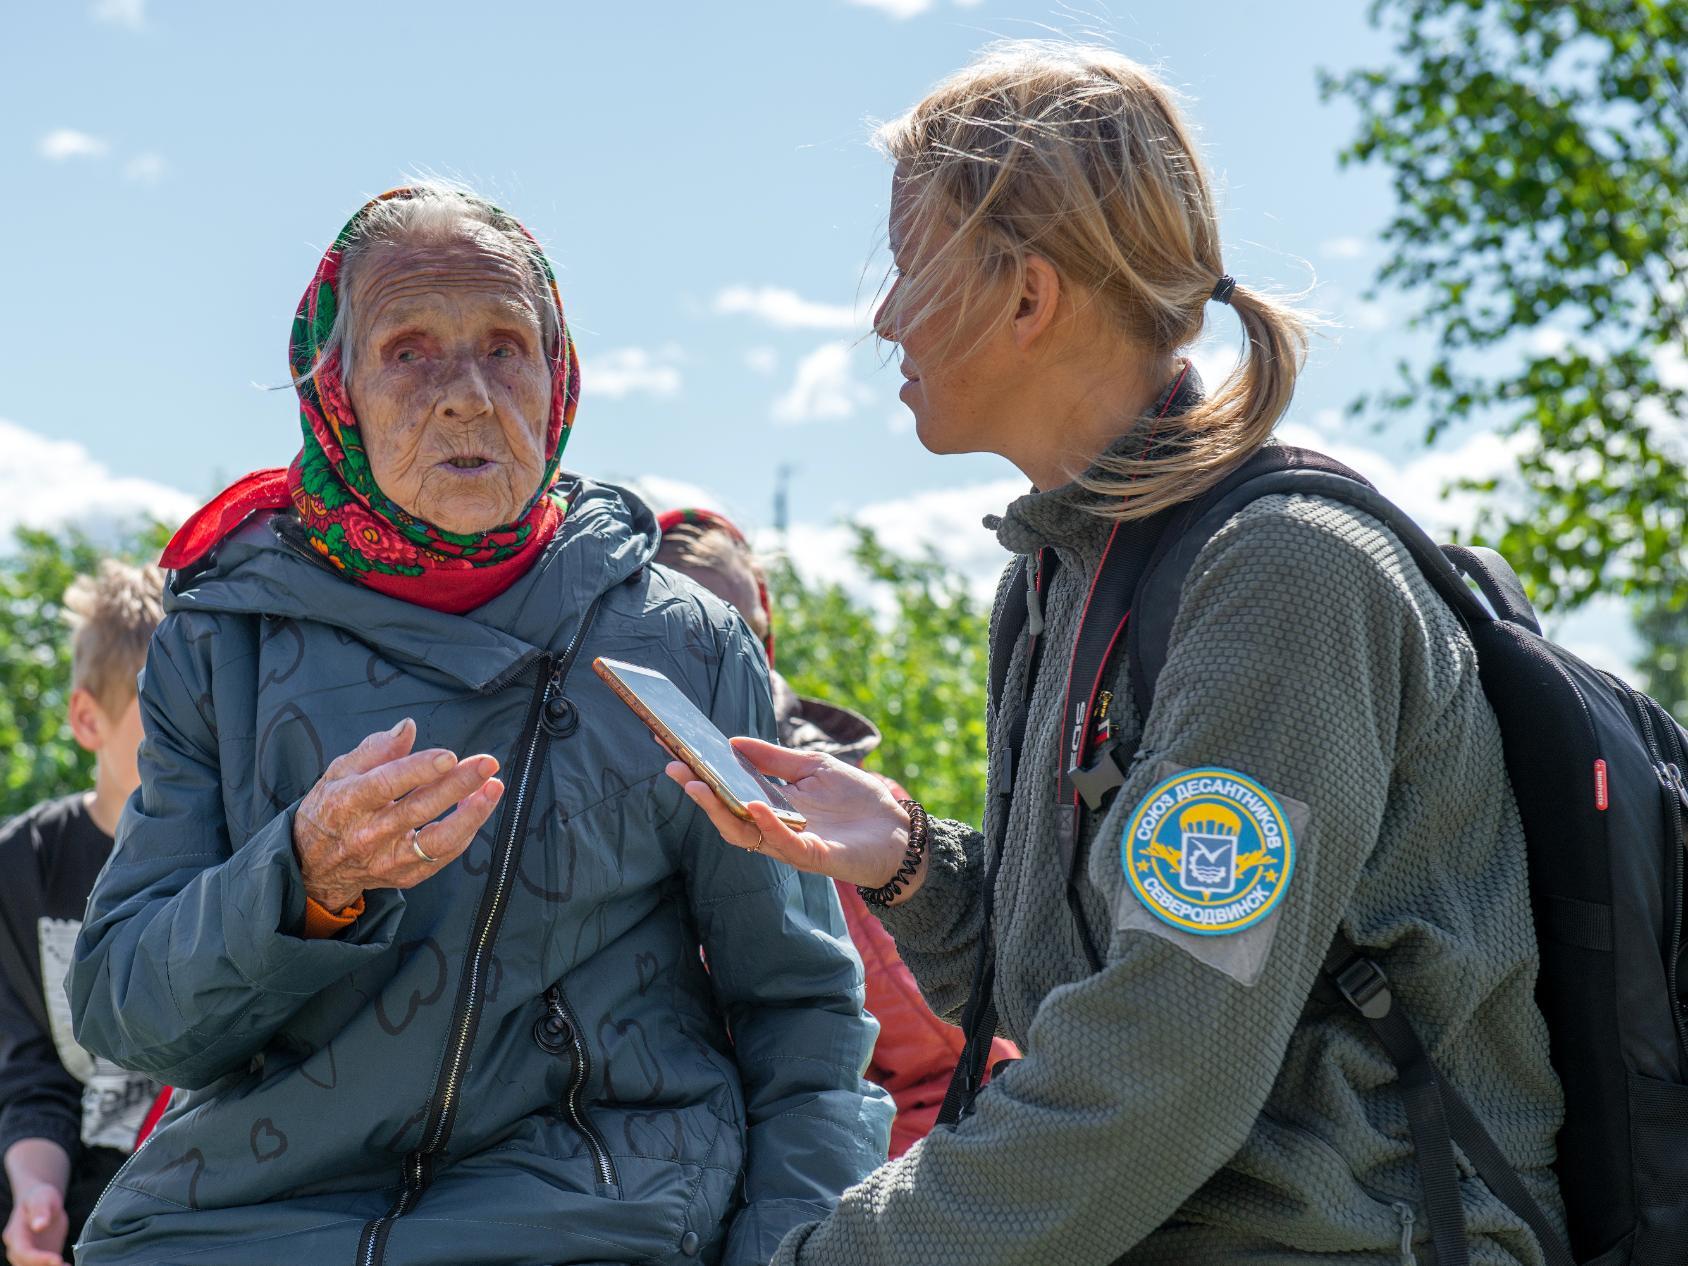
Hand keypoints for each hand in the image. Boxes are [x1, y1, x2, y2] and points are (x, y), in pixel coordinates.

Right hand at [3, 1182, 66, 1265]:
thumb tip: (39, 1225)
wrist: (42, 1202)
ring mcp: (28, 1255)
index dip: (38, 1259)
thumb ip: (40, 1210)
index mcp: (15, 1235)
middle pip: (26, 1265)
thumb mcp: (42, 1198)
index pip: (23, 1252)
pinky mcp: (40, 1258)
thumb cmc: (41, 1197)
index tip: (57, 1259)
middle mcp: (17, 1249)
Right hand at [293, 718, 504, 911]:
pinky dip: (465, 832)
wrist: (314, 866)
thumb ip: (375, 749)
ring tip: (494, 787)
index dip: (418, 769)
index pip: (385, 784)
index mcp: (347, 802)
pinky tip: (477, 806)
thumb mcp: (339, 772)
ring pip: (437, 841)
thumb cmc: (331, 807)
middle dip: (457, 785)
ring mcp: (387, 860)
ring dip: (471, 814)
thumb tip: (408, 727)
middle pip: (418, 810)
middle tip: (487, 763)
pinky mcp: (405, 876)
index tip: (449, 755)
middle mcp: (367, 835)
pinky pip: (442, 856)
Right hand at [665, 737, 925, 901]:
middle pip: (724, 814)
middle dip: (697, 793)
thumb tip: (732, 741)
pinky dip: (766, 824)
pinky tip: (753, 805)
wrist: (898, 830)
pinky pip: (783, 843)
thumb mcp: (813, 768)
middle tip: (673, 767)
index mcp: (770, 806)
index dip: (699, 774)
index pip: (726, 791)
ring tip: (698, 785)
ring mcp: (791, 843)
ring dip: (719, 810)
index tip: (671, 751)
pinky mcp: (814, 855)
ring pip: (743, 833)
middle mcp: (773, 828)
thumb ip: (774, 758)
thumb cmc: (857, 800)